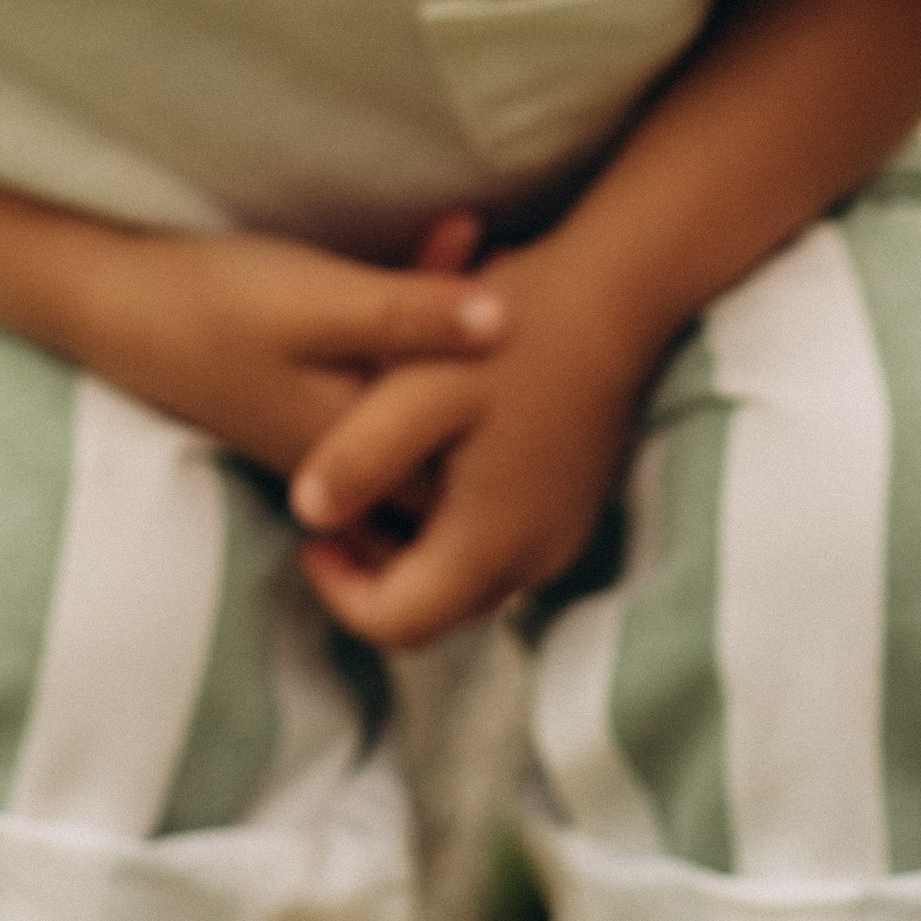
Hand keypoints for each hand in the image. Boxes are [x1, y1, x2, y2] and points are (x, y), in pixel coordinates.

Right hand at [70, 209, 504, 480]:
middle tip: (536, 275)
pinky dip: (417, 321)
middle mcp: (348, 452)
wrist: (114, 300)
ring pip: (417, 392)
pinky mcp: (302, 387)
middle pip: (448, 426)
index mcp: (362, 446)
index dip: (519, 396)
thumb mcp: (322, 302)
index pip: (466, 458)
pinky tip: (441, 253)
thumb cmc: (216, 303)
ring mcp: (322, 422)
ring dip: (455, 330)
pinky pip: (384, 367)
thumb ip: (411, 315)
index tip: (551, 310)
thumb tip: (509, 324)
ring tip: (496, 252)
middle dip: (494, 359)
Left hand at [286, 242, 658, 647]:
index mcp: (491, 544)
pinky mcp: (569, 509)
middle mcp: (535, 560)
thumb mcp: (416, 388)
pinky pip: (495, 547)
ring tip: (371, 479)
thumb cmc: (510, 336)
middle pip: (432, 612)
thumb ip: (359, 456)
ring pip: (462, 582)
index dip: (337, 593)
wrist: (612, 297)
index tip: (308, 539)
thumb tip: (308, 515)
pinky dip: (448, 529)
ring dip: (408, 551)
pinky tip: (426, 464)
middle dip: (370, 573)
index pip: (398, 623)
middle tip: (335, 505)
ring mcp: (560, 537)